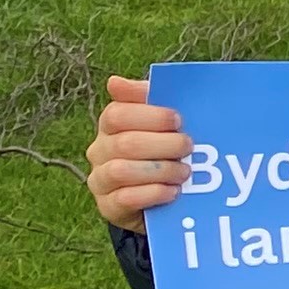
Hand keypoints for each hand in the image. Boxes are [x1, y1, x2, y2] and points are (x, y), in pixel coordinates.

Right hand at [88, 75, 192, 231]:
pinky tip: (173, 192)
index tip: (178, 120)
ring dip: (160, 170)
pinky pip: (125, 198)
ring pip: (121, 170)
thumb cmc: (163, 151)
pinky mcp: (108, 207)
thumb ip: (148, 100)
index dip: (150, 115)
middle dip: (163, 144)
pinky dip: (153, 193)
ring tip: (184, 172)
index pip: (116, 114)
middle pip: (125, 143)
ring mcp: (101, 180)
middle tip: (188, 147)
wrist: (159, 199)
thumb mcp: (163, 125)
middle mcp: (100, 151)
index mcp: (111, 126)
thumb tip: (114, 81)